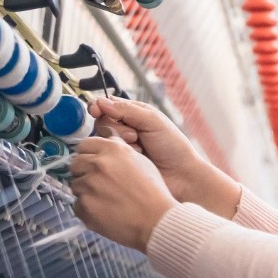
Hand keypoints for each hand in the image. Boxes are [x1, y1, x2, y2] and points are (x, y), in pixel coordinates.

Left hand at [68, 135, 175, 251]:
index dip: (88, 155)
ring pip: (75, 185)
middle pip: (75, 164)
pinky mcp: (84, 205)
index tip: (92, 163)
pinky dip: (86, 209)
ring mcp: (89, 185)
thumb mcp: (141, 161)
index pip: (84, 145)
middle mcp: (98, 164)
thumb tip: (108, 143)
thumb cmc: (153, 193)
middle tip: (97, 184)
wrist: (156, 220)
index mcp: (113, 150)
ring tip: (104, 200)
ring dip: (85, 192)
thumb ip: (120, 150)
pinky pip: (77, 205)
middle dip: (83, 172)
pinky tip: (103, 212)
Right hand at [88, 97, 240, 217]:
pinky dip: (118, 155)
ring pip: (102, 138)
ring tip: (138, 148)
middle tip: (135, 136)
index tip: (95, 110)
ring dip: (119, 141)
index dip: (99, 106)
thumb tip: (101, 102)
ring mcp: (122, 147)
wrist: (182, 176)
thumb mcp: (152, 121)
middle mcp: (126, 128)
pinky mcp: (119, 164)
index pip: (108, 105)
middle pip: (103, 122)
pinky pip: (106, 156)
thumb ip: (127, 110)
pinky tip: (134, 159)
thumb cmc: (173, 146)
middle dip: (116, 128)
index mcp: (134, 114)